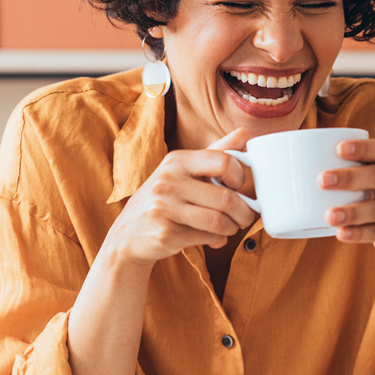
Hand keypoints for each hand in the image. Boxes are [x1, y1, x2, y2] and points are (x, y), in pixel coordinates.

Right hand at [101, 128, 257, 266]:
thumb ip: (215, 152)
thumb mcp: (183, 171)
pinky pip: (207, 238)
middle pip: (226, 197)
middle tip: (246, 216)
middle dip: (244, 211)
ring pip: (219, 221)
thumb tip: (244, 134)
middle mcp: (168, 181)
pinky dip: (217, 240)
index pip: (223, 161)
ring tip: (231, 227)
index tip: (239, 186)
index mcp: (176, 160)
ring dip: (233, 228)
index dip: (240, 176)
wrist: (128, 234)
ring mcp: (164, 208)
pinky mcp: (166, 233)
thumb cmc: (164, 199)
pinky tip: (214, 238)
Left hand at [320, 137, 374, 266]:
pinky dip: (359, 233)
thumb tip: (284, 173)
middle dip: (349, 177)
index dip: (362, 148)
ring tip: (329, 216)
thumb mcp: (369, 183)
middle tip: (321, 180)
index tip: (338, 148)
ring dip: (352, 211)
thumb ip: (343, 173)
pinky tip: (341, 234)